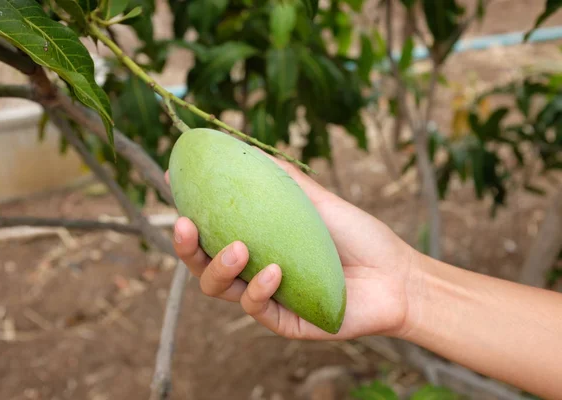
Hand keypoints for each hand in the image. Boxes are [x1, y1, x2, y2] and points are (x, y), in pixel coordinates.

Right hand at [166, 154, 417, 339]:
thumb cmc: (358, 237)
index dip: (189, 207)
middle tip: (186, 224)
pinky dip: (260, 288)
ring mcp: (266, 297)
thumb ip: (285, 180)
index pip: (213, 227)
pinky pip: (255, 307)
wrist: (397, 275)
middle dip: (186, 246)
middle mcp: (254, 270)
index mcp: (258, 242)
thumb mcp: (318, 201)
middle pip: (203, 263)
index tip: (171, 181)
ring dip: (219, 267)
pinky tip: (277, 271)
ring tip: (239, 248)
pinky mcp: (282, 321)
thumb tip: (249, 150)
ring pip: (218, 289)